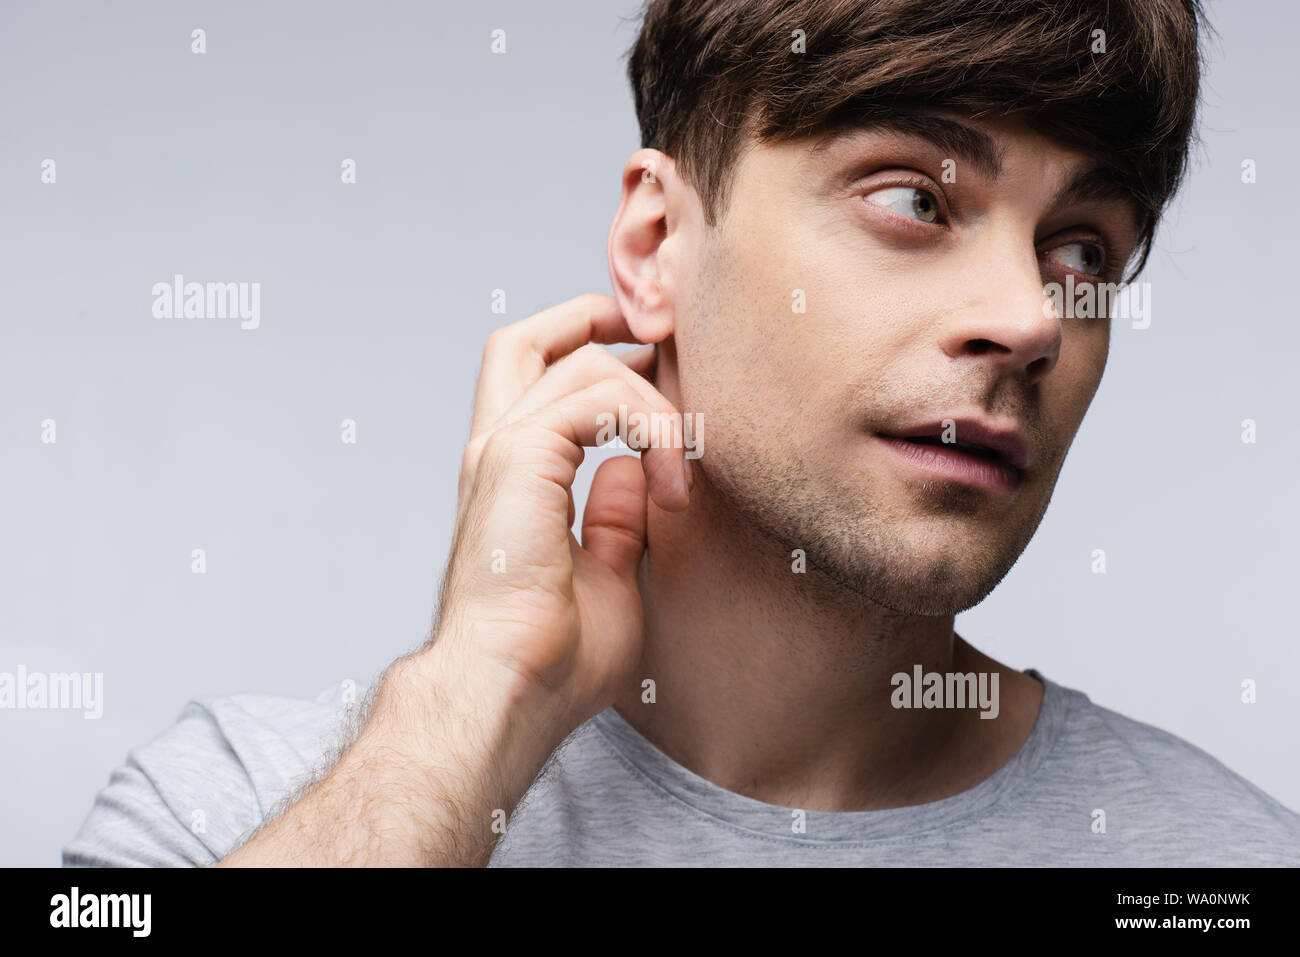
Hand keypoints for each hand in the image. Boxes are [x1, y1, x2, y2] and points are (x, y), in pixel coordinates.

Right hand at [431, 292, 691, 728]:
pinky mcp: (520, 458)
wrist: (512, 691)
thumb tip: (635, 471)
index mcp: (509, 476)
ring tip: (689, 460)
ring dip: (653, 401)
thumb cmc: (553, 657)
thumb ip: (615, 517)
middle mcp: (495, 451)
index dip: (586, 350)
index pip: (531, 377)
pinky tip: (673, 475)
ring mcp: (501, 450)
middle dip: (592, 317)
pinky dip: (649, 425)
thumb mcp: (607, 573)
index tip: (650, 364)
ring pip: (582, 362)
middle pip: (524, 339)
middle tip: (656, 334)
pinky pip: (599, 397)